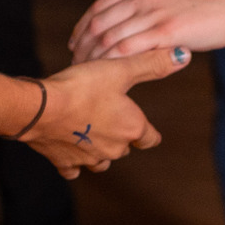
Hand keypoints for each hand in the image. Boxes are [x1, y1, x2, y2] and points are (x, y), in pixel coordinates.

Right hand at [21, 45, 184, 176]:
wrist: (40, 108)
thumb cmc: (82, 86)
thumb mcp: (120, 69)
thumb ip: (152, 63)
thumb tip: (184, 55)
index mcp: (131, 128)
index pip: (150, 138)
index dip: (148, 132)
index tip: (145, 129)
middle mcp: (114, 148)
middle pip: (125, 149)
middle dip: (121, 137)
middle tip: (110, 119)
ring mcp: (88, 158)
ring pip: (101, 162)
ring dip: (100, 151)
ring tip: (92, 136)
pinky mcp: (64, 162)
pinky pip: (73, 169)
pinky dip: (74, 162)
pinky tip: (69, 150)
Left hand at [71, 0, 224, 63]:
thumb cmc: (212, 6)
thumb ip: (153, 2)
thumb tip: (138, 17)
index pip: (100, 6)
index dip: (83, 26)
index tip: (75, 42)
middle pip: (98, 22)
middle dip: (82, 45)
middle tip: (75, 64)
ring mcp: (154, 12)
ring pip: (108, 38)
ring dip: (93, 58)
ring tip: (86, 74)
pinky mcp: (166, 32)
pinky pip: (127, 49)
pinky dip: (111, 63)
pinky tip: (106, 75)